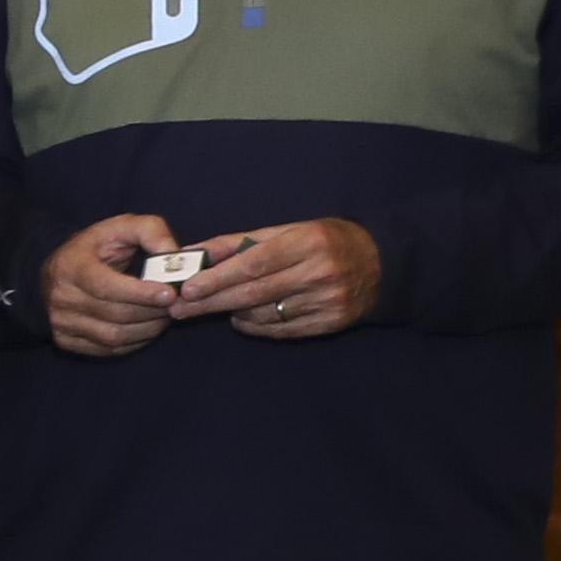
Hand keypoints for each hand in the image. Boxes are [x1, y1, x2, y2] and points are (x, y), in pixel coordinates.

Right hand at [41, 211, 186, 359]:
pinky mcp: (66, 340)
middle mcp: (60, 297)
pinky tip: (147, 327)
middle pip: (116, 314)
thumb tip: (174, 257)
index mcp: (70, 266)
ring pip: (114, 336)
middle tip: (177, 304)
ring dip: (148, 329)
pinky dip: (136, 342)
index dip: (141, 294)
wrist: (57, 269)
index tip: (170, 294)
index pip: (106, 287)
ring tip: (165, 315)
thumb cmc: (96, 247)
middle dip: (153, 311)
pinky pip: (109, 349)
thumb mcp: (121, 226)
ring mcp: (60, 322)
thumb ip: (152, 232)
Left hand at [174, 216, 382, 341]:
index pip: (254, 265)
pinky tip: (243, 317)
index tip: (188, 288)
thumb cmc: (324, 241)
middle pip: (254, 293)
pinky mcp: (331, 323)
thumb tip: (194, 253)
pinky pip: (281, 330)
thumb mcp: (288, 230)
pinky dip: (254, 325)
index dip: (218, 278)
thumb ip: (240, 242)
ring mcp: (327, 301)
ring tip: (213, 307)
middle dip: (210, 302)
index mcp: (307, 243)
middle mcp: (319, 273)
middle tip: (179, 308)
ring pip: (265, 314)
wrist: (381, 264)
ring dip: (232, 312)